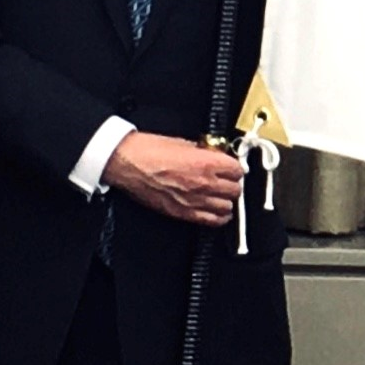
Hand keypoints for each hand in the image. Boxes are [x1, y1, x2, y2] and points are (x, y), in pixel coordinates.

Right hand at [107, 130, 243, 225]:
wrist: (127, 163)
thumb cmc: (148, 151)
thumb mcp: (183, 143)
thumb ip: (203, 151)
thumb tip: (213, 154)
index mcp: (206, 164)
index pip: (237, 170)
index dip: (235, 167)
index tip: (232, 167)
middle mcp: (203, 184)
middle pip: (235, 190)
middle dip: (233, 184)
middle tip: (227, 180)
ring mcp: (194, 200)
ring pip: (227, 207)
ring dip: (226, 201)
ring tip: (222, 195)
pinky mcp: (182, 213)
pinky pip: (212, 221)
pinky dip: (218, 217)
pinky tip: (218, 211)